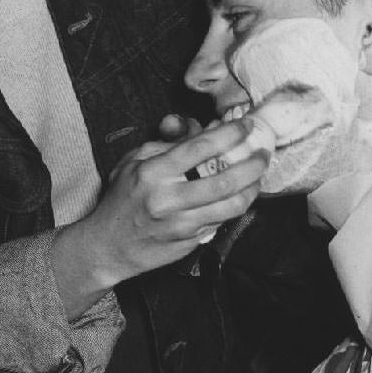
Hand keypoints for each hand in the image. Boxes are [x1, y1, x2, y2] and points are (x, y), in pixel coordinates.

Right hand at [52, 118, 267, 311]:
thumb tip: (202, 125)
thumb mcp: (135, 161)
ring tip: (258, 176)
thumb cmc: (121, 199)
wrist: (107, 247)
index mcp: (152, 172)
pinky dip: (236, 207)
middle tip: (264, 153)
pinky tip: (242, 196)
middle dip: (251, 164)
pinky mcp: (189, 243)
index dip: (229, 134)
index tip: (247, 125)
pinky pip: (221, 221)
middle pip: (223, 180)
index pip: (200, 147)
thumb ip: (167, 142)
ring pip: (230, 206)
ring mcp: (180, 224)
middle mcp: (167, 199)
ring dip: (252, 189)